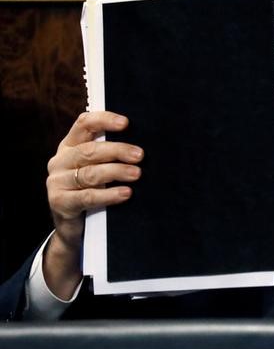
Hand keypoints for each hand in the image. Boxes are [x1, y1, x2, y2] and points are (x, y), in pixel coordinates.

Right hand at [43, 111, 142, 297]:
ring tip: (137, 174)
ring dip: (116, 172)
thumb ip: (110, 155)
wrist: (75, 228)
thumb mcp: (98, 168)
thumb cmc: (93, 190)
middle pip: (90, 150)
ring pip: (90, 173)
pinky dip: (109, 194)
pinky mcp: (59, 202)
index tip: (126, 123)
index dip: (104, 120)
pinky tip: (126, 193)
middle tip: (140, 155)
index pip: (84, 124)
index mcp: (70, 145)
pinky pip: (87, 196)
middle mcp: (60, 161)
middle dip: (118, 151)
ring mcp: (57, 182)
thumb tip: (142, 146)